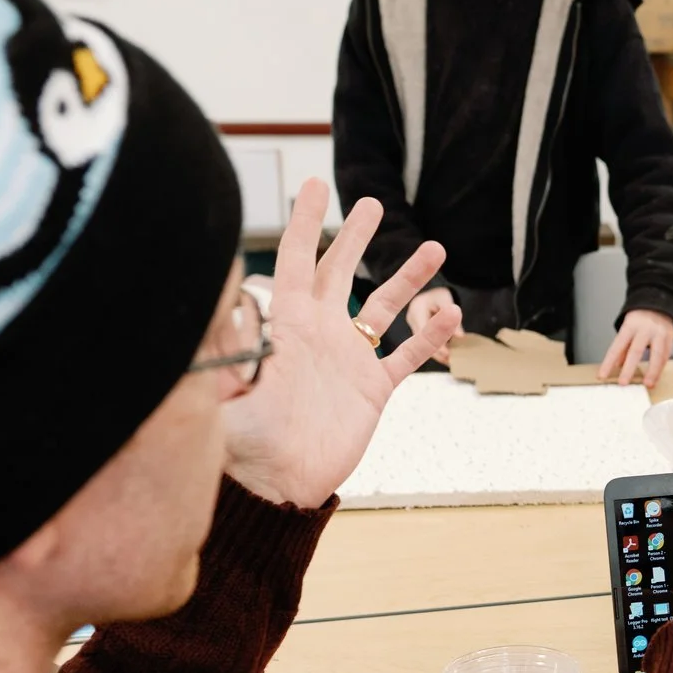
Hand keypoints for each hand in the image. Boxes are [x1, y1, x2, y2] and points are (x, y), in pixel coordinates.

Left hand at [223, 178, 459, 508]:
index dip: (305, 223)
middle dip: (355, 235)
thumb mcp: (223, 393)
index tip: (315, 185)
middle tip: (371, 201)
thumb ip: (223, 350)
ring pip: (384, 306)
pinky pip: (406, 354)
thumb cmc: (244, 445)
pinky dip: (429, 334)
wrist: (281, 486)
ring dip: (410, 277)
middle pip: (340, 271)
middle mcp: (320, 333)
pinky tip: (452, 313)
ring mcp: (349, 358)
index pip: (294, 262)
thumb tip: (221, 300)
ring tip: (435, 247)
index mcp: (286, 326)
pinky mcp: (374, 387)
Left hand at [598, 308, 672, 388]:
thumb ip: (622, 348)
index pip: (617, 346)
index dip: (609, 362)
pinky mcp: (670, 338)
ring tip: (648, 384)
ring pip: (657, 355)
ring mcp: (659, 334)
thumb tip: (616, 365)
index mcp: (630, 326)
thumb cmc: (640, 319)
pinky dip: (661, 368)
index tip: (603, 375)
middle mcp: (645, 329)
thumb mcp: (627, 329)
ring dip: (652, 372)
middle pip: (636, 351)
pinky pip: (666, 356)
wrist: (659, 304)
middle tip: (623, 383)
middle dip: (629, 369)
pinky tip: (656, 377)